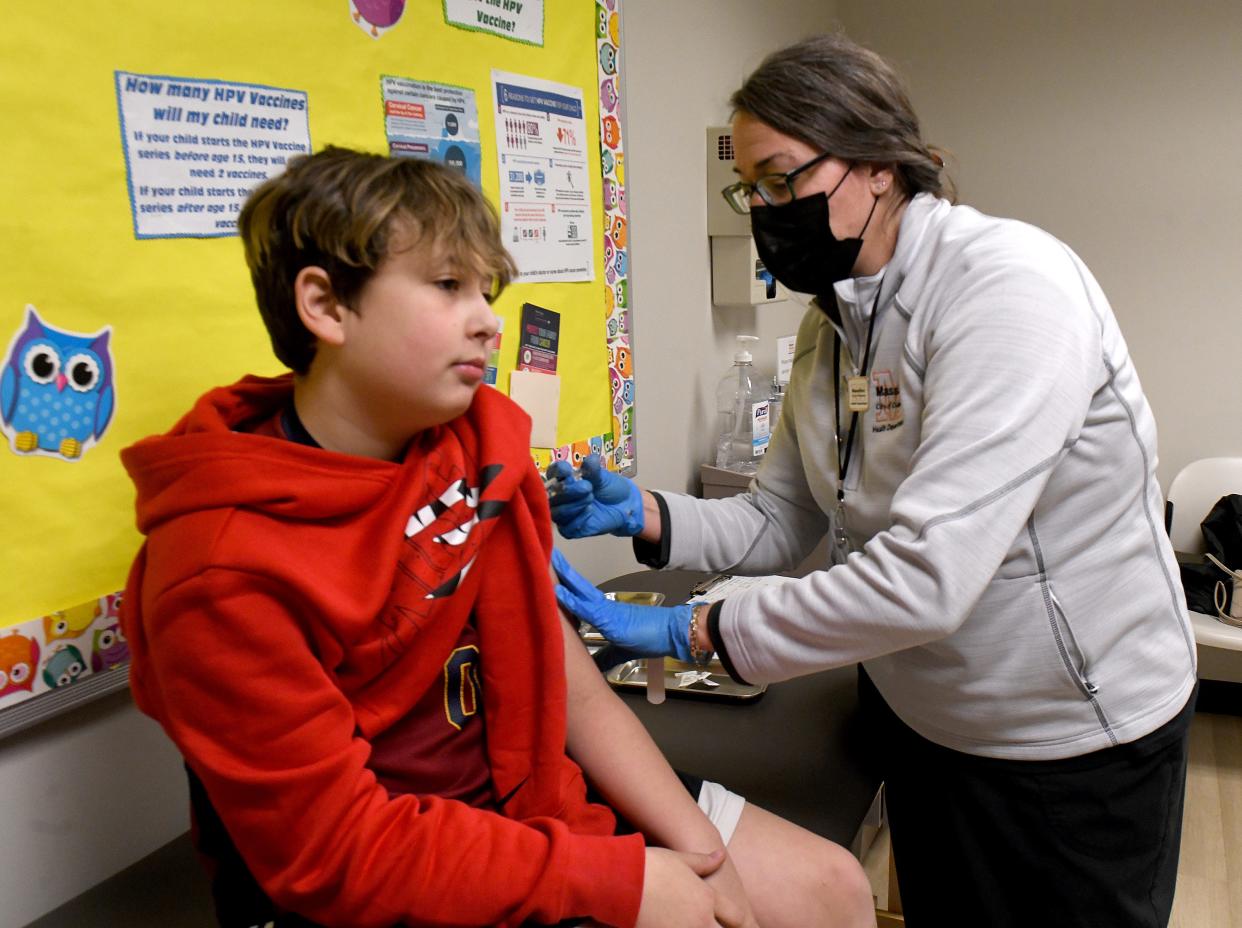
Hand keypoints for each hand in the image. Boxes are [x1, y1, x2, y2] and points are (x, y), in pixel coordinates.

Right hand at [547, 453, 643, 537]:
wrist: (624, 505)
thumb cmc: (609, 487)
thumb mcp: (603, 477)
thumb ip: (594, 469)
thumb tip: (590, 459)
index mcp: (563, 479)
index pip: (552, 473)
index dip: (557, 472)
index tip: (567, 470)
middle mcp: (558, 497)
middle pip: (552, 496)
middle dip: (568, 491)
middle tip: (587, 487)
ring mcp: (563, 515)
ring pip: (557, 513)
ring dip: (574, 505)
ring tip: (591, 498)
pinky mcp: (570, 530)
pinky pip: (567, 529)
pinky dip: (578, 520)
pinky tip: (590, 512)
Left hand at [552, 550, 692, 660]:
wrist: (673, 634)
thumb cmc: (651, 638)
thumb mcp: (620, 651)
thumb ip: (604, 657)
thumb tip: (591, 668)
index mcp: (603, 612)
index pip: (578, 595)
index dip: (564, 584)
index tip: (548, 573)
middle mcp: (602, 607)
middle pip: (576, 585)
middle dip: (560, 571)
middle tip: (543, 553)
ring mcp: (606, 611)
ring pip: (579, 591)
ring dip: (563, 577)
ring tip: (547, 562)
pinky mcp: (611, 619)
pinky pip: (587, 608)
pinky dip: (572, 600)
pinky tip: (559, 592)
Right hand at [637, 848, 748, 927]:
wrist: (620, 880)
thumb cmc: (649, 866)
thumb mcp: (678, 859)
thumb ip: (703, 862)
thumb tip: (720, 856)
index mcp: (707, 897)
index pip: (737, 916)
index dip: (738, 922)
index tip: (733, 923)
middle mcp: (700, 919)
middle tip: (710, 923)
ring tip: (689, 923)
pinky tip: (669, 927)